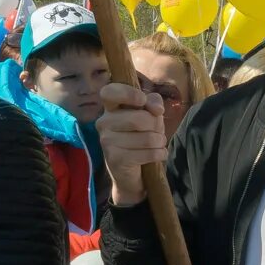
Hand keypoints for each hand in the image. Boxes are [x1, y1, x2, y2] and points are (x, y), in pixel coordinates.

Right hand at [97, 82, 165, 208]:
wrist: (131, 172)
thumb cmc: (140, 137)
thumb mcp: (149, 115)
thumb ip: (153, 103)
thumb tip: (156, 109)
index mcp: (110, 108)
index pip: (109, 91)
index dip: (128, 94)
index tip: (142, 101)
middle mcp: (103, 123)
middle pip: (139, 118)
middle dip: (156, 126)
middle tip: (156, 132)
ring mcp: (107, 142)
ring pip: (147, 137)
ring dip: (160, 141)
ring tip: (156, 144)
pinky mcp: (115, 159)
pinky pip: (148, 153)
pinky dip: (160, 154)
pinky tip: (158, 155)